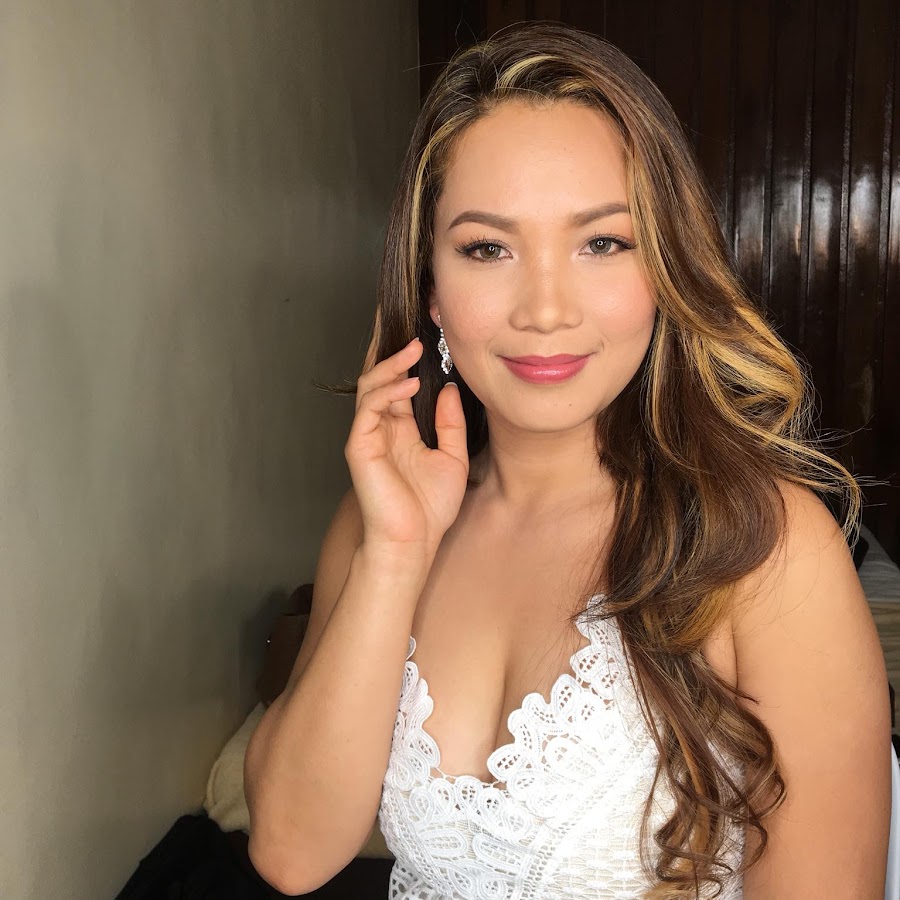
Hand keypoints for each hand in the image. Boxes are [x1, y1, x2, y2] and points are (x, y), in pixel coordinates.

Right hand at [345, 338, 468, 559]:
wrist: (413, 542)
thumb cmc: (430, 509)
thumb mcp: (452, 457)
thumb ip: (450, 423)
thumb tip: (448, 388)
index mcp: (401, 430)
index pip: (398, 385)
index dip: (406, 360)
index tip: (423, 336)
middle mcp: (381, 429)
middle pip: (379, 378)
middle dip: (391, 351)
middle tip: (413, 329)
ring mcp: (367, 436)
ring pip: (370, 387)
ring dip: (391, 366)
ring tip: (414, 350)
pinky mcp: (359, 446)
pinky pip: (369, 409)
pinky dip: (387, 392)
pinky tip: (409, 384)